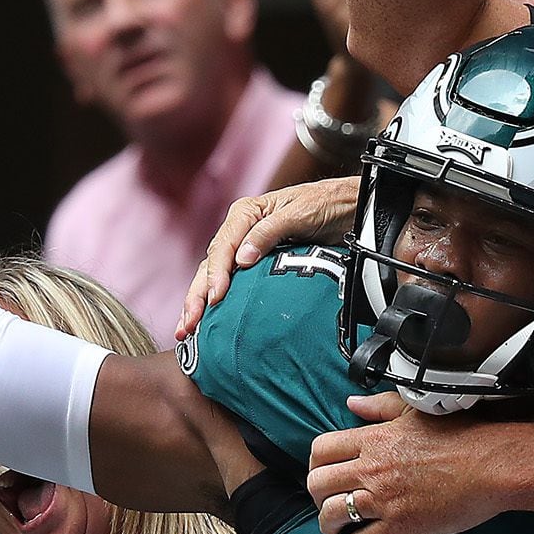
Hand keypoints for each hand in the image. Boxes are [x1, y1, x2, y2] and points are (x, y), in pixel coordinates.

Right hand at [176, 177, 362, 340]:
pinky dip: (216, 301)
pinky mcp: (256, 264)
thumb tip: (242, 259)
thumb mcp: (298, 213)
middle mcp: (240, 230)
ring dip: (199, 302)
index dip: (216, 274)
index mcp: (245, 213)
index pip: (223, 247)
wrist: (346, 208)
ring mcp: (245, 247)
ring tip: (187, 329)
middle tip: (188, 324)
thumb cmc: (323, 204)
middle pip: (210, 264)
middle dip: (197, 295)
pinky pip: (231, 282)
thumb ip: (268, 232)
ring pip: (214, 276)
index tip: (215, 298)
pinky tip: (208, 322)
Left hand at [308, 391, 504, 533]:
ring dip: (326, 523)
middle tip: (328, 500)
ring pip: (332, 514)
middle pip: (319, 483)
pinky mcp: (399, 527)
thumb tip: (353, 404)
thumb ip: (379, 408)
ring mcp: (383, 500)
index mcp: (374, 440)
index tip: (323, 471)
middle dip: (317, 494)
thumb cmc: (463, 437)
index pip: (322, 450)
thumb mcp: (415, 410)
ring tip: (334, 527)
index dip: (316, 463)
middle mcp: (371, 469)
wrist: (492, 465)